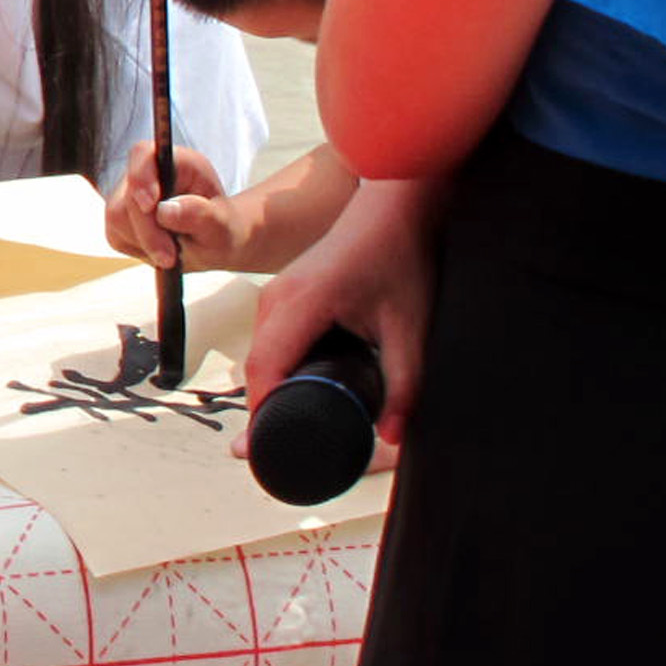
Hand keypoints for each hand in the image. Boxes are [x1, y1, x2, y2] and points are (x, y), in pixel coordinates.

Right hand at [106, 141, 237, 269]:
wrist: (212, 242)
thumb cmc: (219, 229)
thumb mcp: (221, 226)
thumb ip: (199, 215)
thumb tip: (165, 210)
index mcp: (178, 162)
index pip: (145, 155)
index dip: (141, 177)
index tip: (149, 206)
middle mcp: (149, 172)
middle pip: (128, 197)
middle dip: (148, 232)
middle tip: (169, 258)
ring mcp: (128, 193)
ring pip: (117, 217)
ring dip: (145, 243)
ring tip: (173, 253)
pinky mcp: (119, 216)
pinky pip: (116, 234)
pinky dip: (138, 249)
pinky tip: (159, 250)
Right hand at [240, 183, 437, 466]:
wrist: (394, 208)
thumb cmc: (399, 256)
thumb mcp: (410, 326)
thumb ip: (404, 383)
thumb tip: (391, 435)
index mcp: (300, 303)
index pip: (266, 370)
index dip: (262, 414)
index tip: (267, 452)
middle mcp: (276, 298)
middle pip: (256, 368)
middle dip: (262, 412)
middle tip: (270, 457)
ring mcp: (274, 294)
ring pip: (259, 356)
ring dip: (268, 391)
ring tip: (281, 431)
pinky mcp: (282, 295)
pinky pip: (267, 342)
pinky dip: (274, 371)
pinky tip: (292, 392)